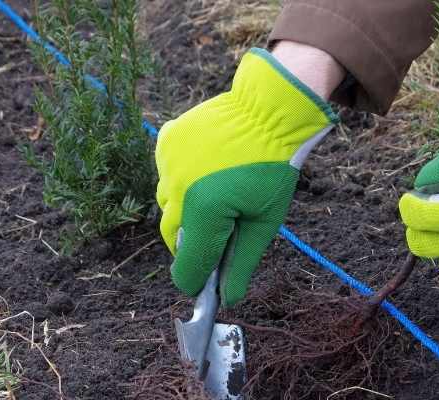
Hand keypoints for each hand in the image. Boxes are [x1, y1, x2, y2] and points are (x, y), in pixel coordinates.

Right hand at [156, 48, 337, 305]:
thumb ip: (241, 262)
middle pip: (173, 238)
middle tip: (219, 236)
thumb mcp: (264, 221)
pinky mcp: (165, 143)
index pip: (186, 268)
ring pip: (168, 205)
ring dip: (186, 211)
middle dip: (194, 245)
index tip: (207, 283)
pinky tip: (207, 169)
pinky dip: (182, 180)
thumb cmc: (273, 166)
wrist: (268, 109)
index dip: (197, 281)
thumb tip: (228, 297)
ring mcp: (167, 164)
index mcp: (204, 213)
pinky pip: (166, 174)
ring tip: (217, 194)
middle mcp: (177, 190)